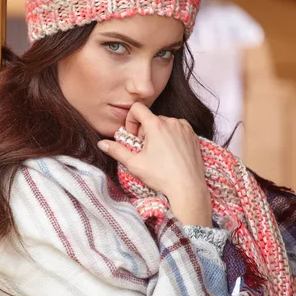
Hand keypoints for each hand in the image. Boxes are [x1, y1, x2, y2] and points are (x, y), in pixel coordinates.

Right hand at [97, 103, 211, 226]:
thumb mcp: (134, 164)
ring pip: (165, 123)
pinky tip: (171, 153)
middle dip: (145, 131)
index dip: (131, 120)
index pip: (137, 108)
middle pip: (151, 118)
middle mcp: (171, 122)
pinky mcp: (194, 135)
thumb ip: (116, 150)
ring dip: (158, 133)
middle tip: (146, 150)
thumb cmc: (161, 176)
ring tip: (159, 153)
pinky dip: (172, 136)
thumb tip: (102, 143)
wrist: (188, 188)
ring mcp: (184, 128)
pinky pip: (178, 129)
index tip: (134, 136)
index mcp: (156, 125)